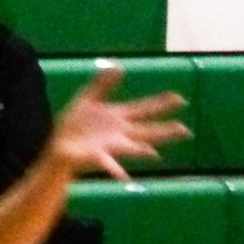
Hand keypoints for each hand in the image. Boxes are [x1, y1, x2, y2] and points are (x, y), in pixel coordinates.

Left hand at [47, 65, 189, 182]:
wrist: (58, 144)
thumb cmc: (74, 124)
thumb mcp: (88, 98)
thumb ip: (102, 84)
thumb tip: (119, 67)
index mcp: (118, 118)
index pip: (144, 109)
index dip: (161, 104)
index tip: (179, 99)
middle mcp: (119, 134)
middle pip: (146, 131)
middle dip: (165, 131)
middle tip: (185, 130)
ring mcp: (109, 146)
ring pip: (131, 148)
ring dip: (142, 150)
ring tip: (155, 153)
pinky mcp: (96, 156)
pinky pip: (107, 164)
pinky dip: (115, 170)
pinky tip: (123, 176)